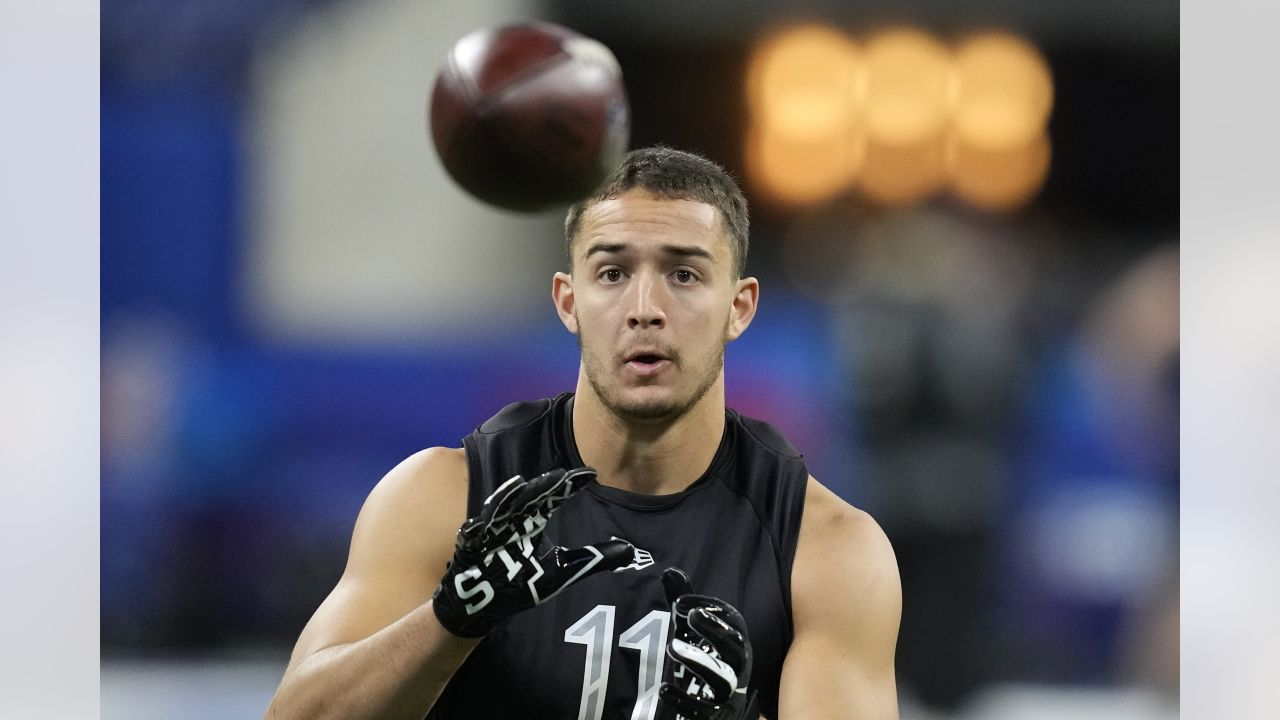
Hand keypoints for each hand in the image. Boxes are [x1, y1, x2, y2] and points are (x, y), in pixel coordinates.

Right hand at [431, 467, 633, 636]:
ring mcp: (491, 535)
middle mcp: (513, 524)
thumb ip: (592, 560)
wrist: (481, 604)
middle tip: (563, 475)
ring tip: (527, 484)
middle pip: (529, 500)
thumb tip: (629, 551)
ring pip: (502, 510)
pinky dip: (478, 528)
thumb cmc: (519, 584)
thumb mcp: (561, 574)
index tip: (591, 473)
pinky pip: (473, 535)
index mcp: (532, 525)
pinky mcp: (471, 549)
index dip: (569, 486)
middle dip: (544, 487)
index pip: (553, 499)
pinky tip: (483, 522)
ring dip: (512, 498)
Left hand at [656, 567, 755, 719]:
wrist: (724, 710)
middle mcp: (739, 665)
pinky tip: (664, 689)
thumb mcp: (697, 632)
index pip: (732, 620)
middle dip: (715, 629)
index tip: (683, 600)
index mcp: (736, 641)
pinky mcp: (717, 714)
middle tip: (692, 615)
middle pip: (735, 645)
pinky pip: (704, 709)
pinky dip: (685, 700)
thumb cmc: (710, 660)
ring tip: (672, 648)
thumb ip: (685, 603)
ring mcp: (730, 692)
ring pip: (722, 676)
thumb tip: (670, 571)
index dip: (712, 608)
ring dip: (699, 661)